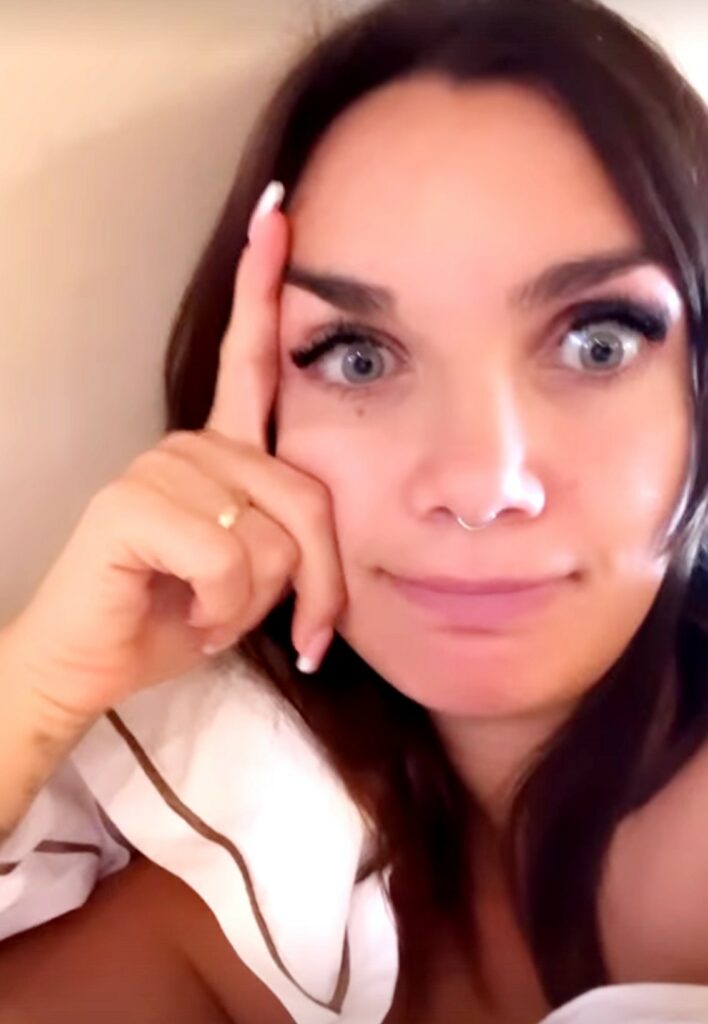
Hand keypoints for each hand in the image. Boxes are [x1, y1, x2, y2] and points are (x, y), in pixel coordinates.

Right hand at [2, 182, 346, 723]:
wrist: (96, 662)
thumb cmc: (181, 615)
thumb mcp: (259, 576)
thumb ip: (293, 538)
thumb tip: (328, 554)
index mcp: (223, 449)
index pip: (250, 359)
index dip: (264, 287)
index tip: (278, 214)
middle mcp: (193, 443)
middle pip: (307, 496)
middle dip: (317, 583)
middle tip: (297, 631)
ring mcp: (160, 465)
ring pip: (272, 538)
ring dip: (256, 602)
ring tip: (211, 611)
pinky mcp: (133, 501)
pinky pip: (228, 558)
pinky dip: (223, 610)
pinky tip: (189, 614)